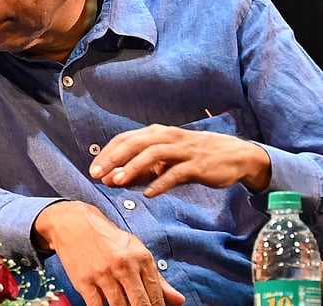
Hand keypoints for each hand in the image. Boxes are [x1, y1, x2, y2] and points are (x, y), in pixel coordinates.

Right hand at [34, 201, 184, 305]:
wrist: (73, 223)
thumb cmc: (107, 237)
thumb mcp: (135, 251)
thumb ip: (157, 278)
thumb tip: (179, 301)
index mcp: (141, 258)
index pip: (156, 295)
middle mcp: (123, 266)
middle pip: (140, 304)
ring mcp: (103, 274)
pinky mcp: (84, 281)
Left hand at [89, 124, 271, 196]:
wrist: (234, 155)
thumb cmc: (193, 157)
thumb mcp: (165, 161)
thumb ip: (140, 170)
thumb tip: (112, 180)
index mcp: (156, 133)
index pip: (125, 139)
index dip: (107, 154)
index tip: (93, 170)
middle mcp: (167, 137)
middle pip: (135, 143)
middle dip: (113, 159)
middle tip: (97, 174)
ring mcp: (183, 149)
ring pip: (153, 155)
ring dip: (133, 168)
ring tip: (117, 182)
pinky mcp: (198, 164)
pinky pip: (176, 173)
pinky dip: (160, 182)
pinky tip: (148, 193)